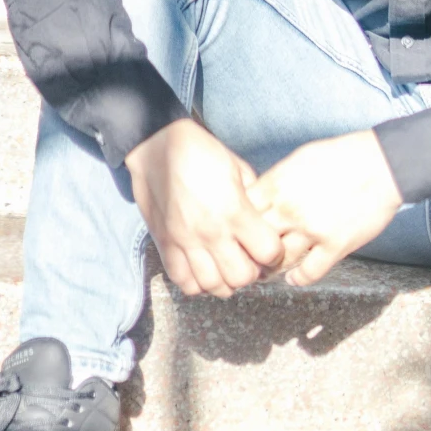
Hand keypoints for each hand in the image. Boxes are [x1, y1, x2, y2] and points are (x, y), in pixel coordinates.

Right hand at [124, 119, 287, 297]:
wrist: (156, 144)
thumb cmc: (201, 151)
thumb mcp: (237, 167)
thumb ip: (253, 197)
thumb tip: (263, 221)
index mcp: (234, 210)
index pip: (268, 253)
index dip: (274, 252)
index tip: (268, 246)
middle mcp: (211, 232)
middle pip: (242, 278)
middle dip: (250, 271)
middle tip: (246, 258)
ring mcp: (185, 241)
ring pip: (213, 286)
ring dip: (224, 280)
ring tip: (224, 265)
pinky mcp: (165, 244)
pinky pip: (183, 281)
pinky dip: (196, 282)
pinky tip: (201, 268)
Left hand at [247, 129, 402, 287]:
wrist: (380, 165)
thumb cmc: (339, 157)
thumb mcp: (298, 160)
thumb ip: (276, 181)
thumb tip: (258, 196)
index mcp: (277, 184)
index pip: (241, 212)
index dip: (237, 223)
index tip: (238, 231)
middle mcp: (290, 209)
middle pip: (254, 239)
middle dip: (249, 250)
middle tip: (248, 258)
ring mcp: (312, 229)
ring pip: (278, 260)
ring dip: (271, 269)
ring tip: (268, 271)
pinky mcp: (335, 246)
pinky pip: (309, 273)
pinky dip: (298, 279)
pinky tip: (294, 277)